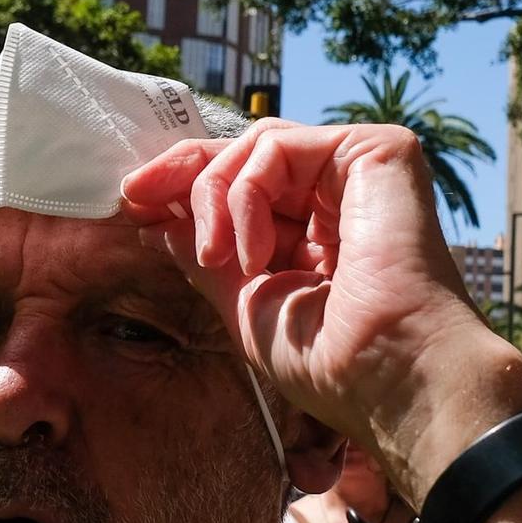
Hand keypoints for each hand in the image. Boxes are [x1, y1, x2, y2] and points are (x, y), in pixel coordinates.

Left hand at [121, 121, 521, 499]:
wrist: (388, 376)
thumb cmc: (331, 362)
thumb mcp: (246, 304)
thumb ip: (206, 258)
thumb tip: (157, 221)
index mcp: (319, 233)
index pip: (247, 187)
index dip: (186, 187)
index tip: (133, 201)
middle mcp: (342, 195)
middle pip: (247, 155)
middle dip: (184, 174)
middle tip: (138, 196)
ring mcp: (361, 170)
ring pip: (257, 147)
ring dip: (216, 199)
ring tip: (220, 259)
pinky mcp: (378, 152)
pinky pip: (281, 147)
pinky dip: (248, 195)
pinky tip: (254, 252)